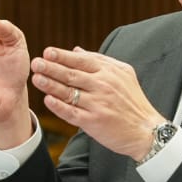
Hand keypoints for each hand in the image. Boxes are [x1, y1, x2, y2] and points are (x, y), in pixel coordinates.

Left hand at [32, 46, 163, 160]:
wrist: (146, 130)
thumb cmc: (134, 101)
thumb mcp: (123, 74)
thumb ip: (99, 61)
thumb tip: (76, 50)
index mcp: (109, 72)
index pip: (81, 61)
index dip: (62, 56)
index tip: (47, 52)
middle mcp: (103, 86)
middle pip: (71, 75)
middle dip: (51, 68)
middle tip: (35, 63)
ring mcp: (97, 104)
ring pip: (69, 93)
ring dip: (50, 85)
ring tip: (36, 79)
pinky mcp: (94, 122)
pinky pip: (71, 113)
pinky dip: (58, 106)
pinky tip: (48, 100)